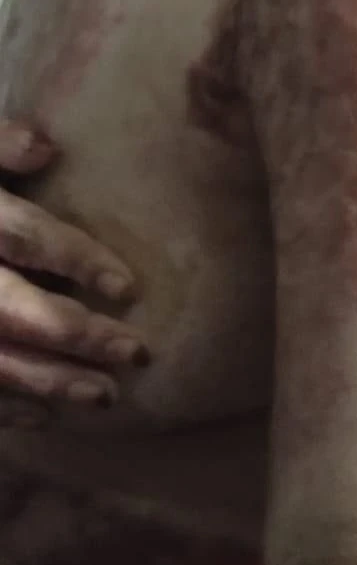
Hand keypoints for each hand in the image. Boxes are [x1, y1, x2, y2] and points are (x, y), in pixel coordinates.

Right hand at [0, 120, 147, 421]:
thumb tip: (45, 149)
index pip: (26, 238)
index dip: (76, 260)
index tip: (126, 286)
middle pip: (17, 311)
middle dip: (77, 335)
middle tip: (135, 352)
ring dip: (50, 382)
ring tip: (105, 395)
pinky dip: (6, 409)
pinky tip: (46, 415)